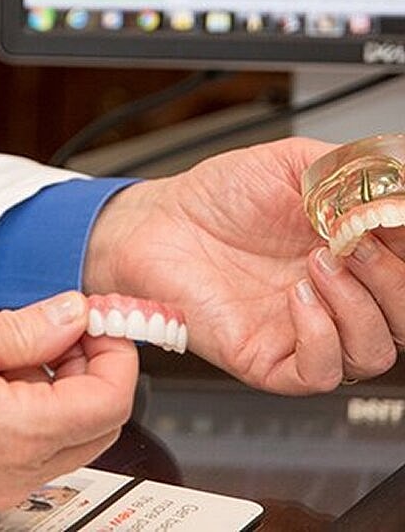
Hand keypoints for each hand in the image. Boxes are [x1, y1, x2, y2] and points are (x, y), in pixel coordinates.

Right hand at [0, 293, 137, 523]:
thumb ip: (17, 330)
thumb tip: (69, 316)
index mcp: (11, 432)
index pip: (108, 401)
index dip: (115, 352)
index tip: (100, 318)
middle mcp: (10, 473)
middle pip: (96, 429)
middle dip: (94, 371)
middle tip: (66, 325)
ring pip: (61, 443)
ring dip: (59, 392)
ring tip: (13, 343)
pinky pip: (23, 454)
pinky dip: (27, 413)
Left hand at [83, 136, 404, 393]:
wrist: (156, 222)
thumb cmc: (217, 197)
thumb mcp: (290, 163)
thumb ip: (348, 172)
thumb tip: (394, 186)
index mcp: (350, 253)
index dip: (402, 246)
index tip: (389, 218)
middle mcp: (337, 298)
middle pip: (403, 318)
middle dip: (394, 281)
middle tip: (354, 242)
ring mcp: (306, 330)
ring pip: (374, 352)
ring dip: (359, 309)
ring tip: (318, 264)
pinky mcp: (271, 359)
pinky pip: (321, 374)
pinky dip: (321, 338)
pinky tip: (298, 299)